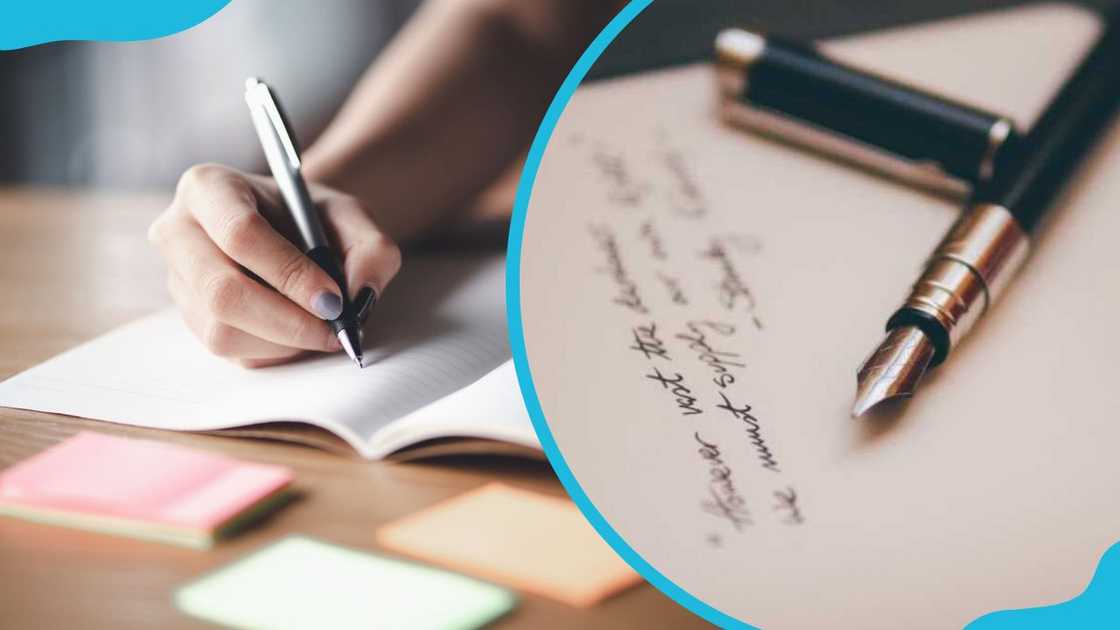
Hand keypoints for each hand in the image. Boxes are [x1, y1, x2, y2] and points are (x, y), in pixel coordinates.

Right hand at [149, 164, 401, 367]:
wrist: (292, 231)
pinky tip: (300, 332)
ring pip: (221, 331)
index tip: (333, 299)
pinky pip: (230, 352)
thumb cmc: (315, 218)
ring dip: (283, 341)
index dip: (289, 273)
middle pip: (221, 291)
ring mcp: (178, 280)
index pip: (240, 234)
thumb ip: (372, 249)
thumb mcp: (352, 216)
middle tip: (334, 329)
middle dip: (287, 320)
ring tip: (322, 328)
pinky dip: (275, 352)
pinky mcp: (191, 319)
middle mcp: (178, 232)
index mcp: (208, 187)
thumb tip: (359, 296)